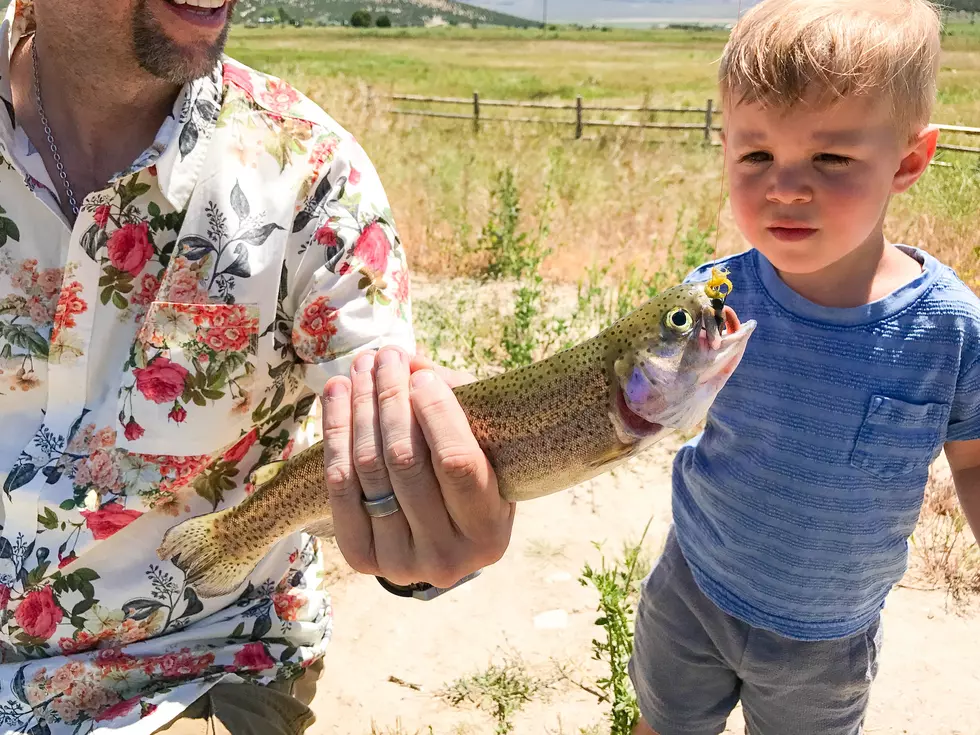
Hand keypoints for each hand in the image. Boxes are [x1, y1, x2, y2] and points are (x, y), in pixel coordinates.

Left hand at [321, 346, 515, 588]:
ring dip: (360, 406)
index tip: (422, 376)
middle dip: (391, 398)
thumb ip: (456, 404)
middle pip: (405, 462)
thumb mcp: (484, 446)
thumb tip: (409, 364)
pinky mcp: (360, 557)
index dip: (436, 413)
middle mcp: (446, 557)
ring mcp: (399, 562)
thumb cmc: (473, 478)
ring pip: (368, 469)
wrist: (443, 536)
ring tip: (362, 366)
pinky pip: (339, 484)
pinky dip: (335, 431)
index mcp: (488, 532)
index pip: (457, 463)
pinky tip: (338, 393)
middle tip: (386, 357)